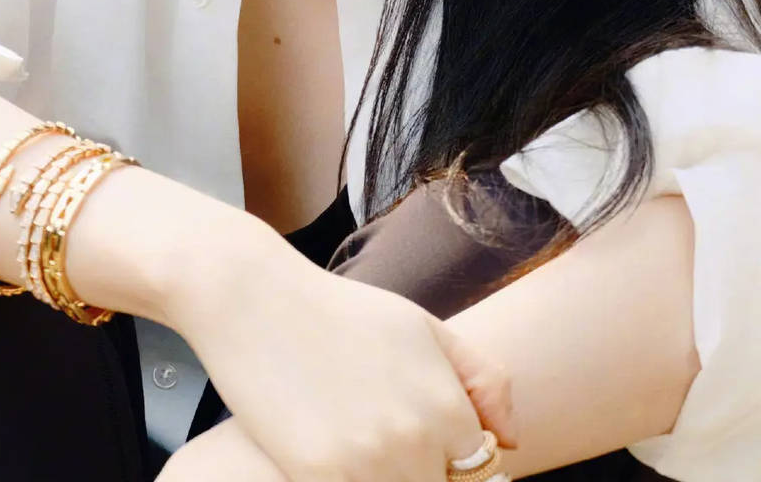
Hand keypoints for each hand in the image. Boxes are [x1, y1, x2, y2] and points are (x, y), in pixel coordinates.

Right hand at [164, 215, 517, 481]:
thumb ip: (483, 381)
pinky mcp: (316, 474)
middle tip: (387, 441)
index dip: (455, 461)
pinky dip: (353, 481)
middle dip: (425, 471)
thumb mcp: (424, 328)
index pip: (482, 471)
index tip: (429, 447)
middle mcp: (414, 442)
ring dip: (389, 478)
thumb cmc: (337, 309)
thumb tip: (509, 443)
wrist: (251, 297)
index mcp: (447, 407)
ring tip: (362, 444)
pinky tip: (334, 457)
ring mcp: (364, 464)